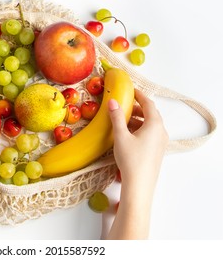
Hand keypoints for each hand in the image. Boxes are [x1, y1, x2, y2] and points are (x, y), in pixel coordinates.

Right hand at [105, 89, 168, 238]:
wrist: (139, 185)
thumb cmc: (131, 159)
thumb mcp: (121, 136)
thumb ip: (117, 117)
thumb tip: (113, 101)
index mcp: (155, 124)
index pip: (149, 103)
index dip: (139, 95)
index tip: (130, 90)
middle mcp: (161, 131)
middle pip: (151, 113)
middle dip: (137, 107)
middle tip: (123, 105)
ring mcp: (161, 142)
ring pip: (150, 124)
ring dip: (137, 119)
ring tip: (122, 120)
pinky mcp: (157, 151)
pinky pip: (150, 134)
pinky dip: (140, 129)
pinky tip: (127, 134)